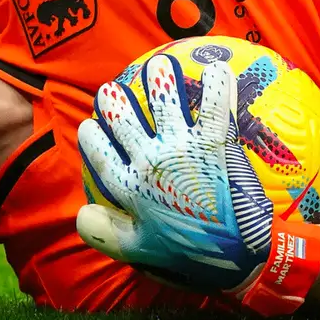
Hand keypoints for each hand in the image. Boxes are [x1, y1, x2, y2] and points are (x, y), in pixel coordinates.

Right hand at [77, 54, 319, 315]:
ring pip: (162, 101)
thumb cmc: (190, 252)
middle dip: (113, 99)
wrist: (239, 253)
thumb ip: (105, 233)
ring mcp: (182, 148)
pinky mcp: (215, 142)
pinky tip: (216, 68)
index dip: (91, 136)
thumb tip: (80, 213)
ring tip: (159, 66)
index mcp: (130, 187)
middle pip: (122, 118)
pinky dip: (216, 83)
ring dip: (158, 79)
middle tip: (113, 90)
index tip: (89, 126)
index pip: (99, 153)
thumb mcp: (139, 250)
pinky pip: (214, 103)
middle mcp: (150, 161)